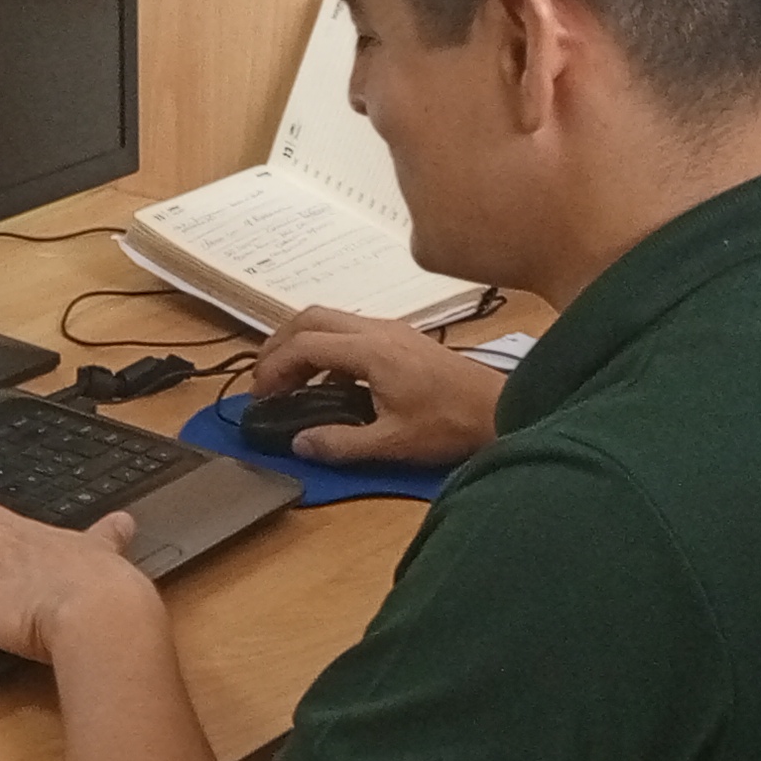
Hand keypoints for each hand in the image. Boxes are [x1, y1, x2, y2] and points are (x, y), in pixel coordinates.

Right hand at [242, 306, 502, 465]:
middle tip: (265, 379)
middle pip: (310, 317)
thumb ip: (340, 444)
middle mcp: (378, 330)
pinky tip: (327, 382)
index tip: (261, 396)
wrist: (500, 409)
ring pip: (330, 319)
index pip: (304, 344)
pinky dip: (326, 348)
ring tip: (288, 380)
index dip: (274, 368)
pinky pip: (350, 330)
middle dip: (279, 344)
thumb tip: (300, 443)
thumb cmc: (450, 424)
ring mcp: (392, 330)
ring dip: (302, 343)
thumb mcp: (392, 442)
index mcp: (371, 351)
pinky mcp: (402, 338)